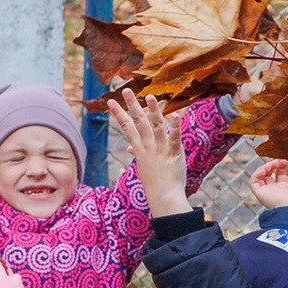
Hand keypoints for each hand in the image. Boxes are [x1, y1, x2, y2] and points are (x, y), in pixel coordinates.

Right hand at [108, 89, 190, 218]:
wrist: (163, 197)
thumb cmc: (154, 182)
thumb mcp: (143, 166)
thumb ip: (137, 153)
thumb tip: (130, 149)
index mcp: (139, 148)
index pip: (127, 127)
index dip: (119, 113)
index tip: (111, 101)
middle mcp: (148, 146)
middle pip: (138, 122)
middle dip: (132, 105)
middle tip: (126, 90)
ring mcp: (160, 149)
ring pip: (156, 126)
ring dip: (153, 110)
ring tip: (150, 96)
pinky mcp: (174, 153)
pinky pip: (175, 138)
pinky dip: (176, 127)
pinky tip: (176, 114)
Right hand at [249, 159, 287, 210]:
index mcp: (286, 187)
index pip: (280, 173)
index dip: (281, 165)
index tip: (285, 161)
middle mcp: (275, 189)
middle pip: (269, 173)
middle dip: (272, 164)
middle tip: (277, 161)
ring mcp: (267, 191)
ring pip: (260, 176)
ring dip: (264, 167)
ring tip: (270, 165)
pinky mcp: (259, 193)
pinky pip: (252, 181)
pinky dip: (256, 174)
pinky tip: (264, 170)